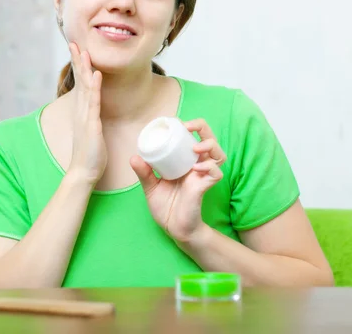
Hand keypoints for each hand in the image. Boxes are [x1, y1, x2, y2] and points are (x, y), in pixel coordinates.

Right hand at [67, 42, 107, 186]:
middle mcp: (80, 111)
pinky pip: (93, 102)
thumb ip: (91, 119)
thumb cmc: (89, 155)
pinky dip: (94, 87)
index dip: (79, 66)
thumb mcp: (91, 132)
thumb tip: (94, 112)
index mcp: (81, 111)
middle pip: (78, 80)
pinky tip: (96, 74)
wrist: (82, 172)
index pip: (80, 84)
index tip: (78, 50)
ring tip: (84, 50)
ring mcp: (84, 116)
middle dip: (77, 61)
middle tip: (74, 42)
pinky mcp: (91, 125)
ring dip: (84, 68)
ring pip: (84, 87)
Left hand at [130, 119, 226, 242]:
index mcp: (184, 162)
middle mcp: (196, 165)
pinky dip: (208, 167)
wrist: (174, 228)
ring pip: (218, 154)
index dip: (187, 126)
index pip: (191, 137)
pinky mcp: (206, 187)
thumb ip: (144, 173)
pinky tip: (196, 168)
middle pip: (209, 140)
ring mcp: (203, 176)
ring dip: (209, 145)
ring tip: (195, 147)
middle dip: (202, 128)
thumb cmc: (165, 206)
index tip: (174, 122)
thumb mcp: (150, 187)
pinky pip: (215, 173)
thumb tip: (134, 157)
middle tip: (188, 127)